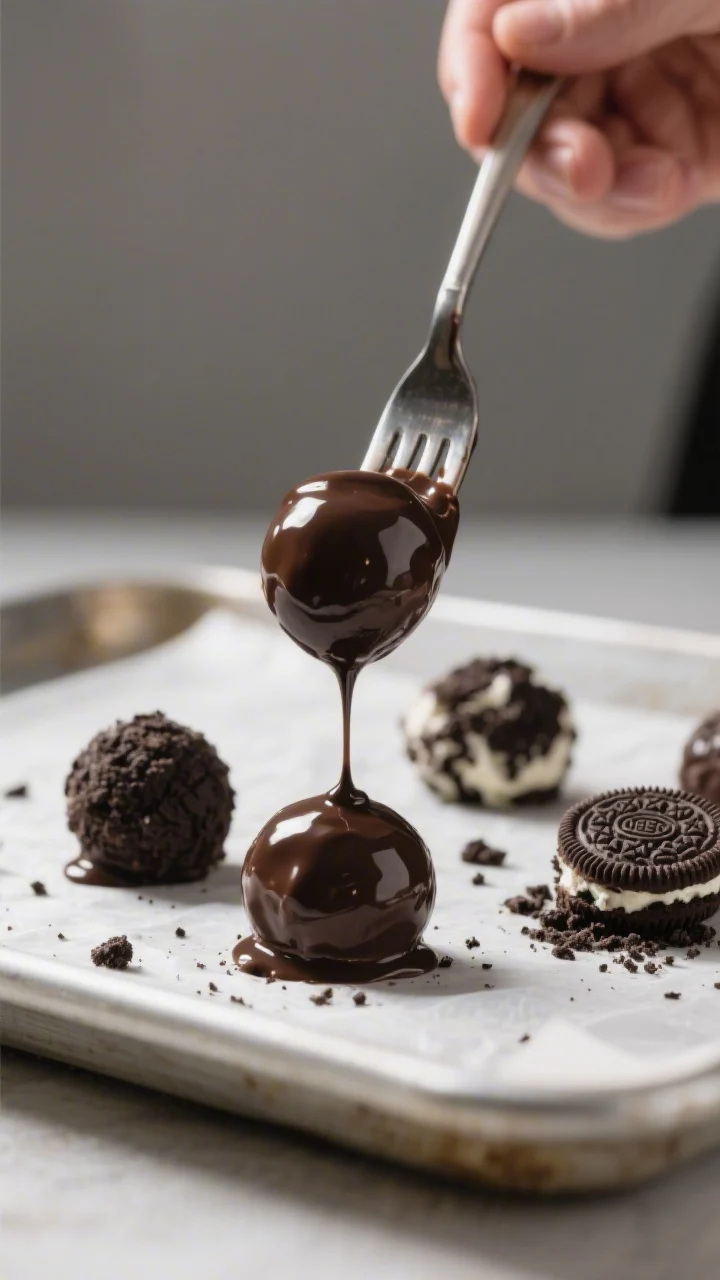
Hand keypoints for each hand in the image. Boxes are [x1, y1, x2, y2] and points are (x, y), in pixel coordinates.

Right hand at [439, 0, 719, 236]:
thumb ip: (611, 3)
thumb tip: (515, 34)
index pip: (490, 13)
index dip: (471, 68)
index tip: (476, 118)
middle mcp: (601, 35)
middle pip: (518, 105)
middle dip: (538, 152)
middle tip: (580, 166)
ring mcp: (634, 95)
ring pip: (561, 166)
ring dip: (593, 191)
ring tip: (648, 181)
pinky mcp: (671, 152)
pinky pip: (619, 201)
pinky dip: (634, 207)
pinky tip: (668, 183)